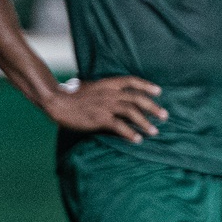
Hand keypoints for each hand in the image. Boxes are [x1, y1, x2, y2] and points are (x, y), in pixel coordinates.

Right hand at [44, 76, 166, 143]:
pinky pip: (120, 127)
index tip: (158, 91)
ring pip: (132, 112)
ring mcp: (105, 106)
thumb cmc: (69, 95)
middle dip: (153, 107)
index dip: (146, 85)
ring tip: (154, 131)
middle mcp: (109, 93)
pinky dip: (130, 134)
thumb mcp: (87, 86)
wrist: (57, 102)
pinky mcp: (100, 118)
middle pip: (137, 98)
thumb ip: (99, 88)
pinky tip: (137, 140)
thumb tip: (103, 90)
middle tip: (164, 116)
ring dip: (145, 123)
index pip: (131, 81)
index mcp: (107, 83)